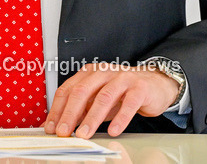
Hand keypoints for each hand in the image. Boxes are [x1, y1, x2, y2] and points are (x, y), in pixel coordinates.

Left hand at [43, 63, 179, 138]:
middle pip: (82, 91)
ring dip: (92, 118)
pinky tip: (113, 131)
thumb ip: (81, 109)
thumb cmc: (122, 92)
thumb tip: (61, 126)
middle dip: (70, 113)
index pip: (68, 89)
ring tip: (84, 134)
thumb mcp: (97, 99)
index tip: (51, 127)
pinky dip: (120, 119)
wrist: (154, 84)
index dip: (58, 109)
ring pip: (103, 97)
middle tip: (64, 132)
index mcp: (89, 73)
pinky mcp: (139, 88)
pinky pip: (128, 104)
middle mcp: (103, 72)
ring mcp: (122, 78)